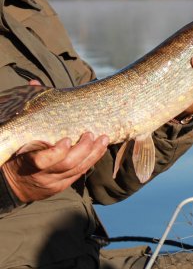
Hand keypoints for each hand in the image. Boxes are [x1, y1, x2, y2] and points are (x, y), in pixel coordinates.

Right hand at [1, 80, 108, 202]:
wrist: (13, 183)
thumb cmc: (18, 151)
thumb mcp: (20, 135)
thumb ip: (29, 112)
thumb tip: (33, 83)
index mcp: (27, 161)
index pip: (43, 161)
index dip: (57, 153)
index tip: (65, 140)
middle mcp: (42, 175)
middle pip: (67, 165)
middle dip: (83, 149)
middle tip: (92, 134)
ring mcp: (54, 182)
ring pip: (77, 170)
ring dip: (93, 154)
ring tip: (103, 139)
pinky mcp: (63, 185)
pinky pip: (80, 173)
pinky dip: (91, 160)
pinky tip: (99, 149)